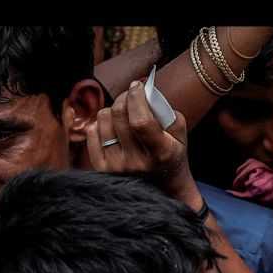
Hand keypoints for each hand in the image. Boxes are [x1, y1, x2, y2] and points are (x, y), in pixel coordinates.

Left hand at [86, 81, 196, 201]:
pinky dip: (102, 123)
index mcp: (160, 154)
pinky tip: (114, 127)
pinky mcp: (102, 169)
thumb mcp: (180, 136)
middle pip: (119, 115)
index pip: (140, 121)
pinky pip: (92, 130)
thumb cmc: (171, 154)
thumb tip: (143, 93)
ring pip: (103, 118)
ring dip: (113, 109)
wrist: (162, 186)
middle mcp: (136, 163)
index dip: (136, 98)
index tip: (137, 86)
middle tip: (132, 95)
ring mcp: (117, 167)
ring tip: (125, 114)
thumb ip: (167, 113)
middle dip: (125, 96)